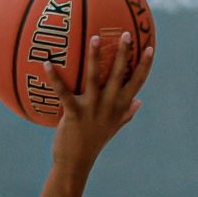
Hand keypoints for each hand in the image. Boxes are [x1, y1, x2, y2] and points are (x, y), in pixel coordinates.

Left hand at [46, 33, 151, 177]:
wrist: (76, 163)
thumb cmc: (93, 142)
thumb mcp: (113, 128)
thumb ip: (127, 114)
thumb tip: (140, 102)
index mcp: (119, 108)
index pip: (137, 84)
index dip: (145, 66)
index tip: (150, 48)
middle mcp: (108, 107)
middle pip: (120, 76)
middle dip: (125, 54)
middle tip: (127, 34)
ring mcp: (92, 110)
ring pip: (95, 79)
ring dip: (95, 58)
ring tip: (94, 38)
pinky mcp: (73, 114)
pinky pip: (63, 93)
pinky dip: (54, 78)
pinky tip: (47, 63)